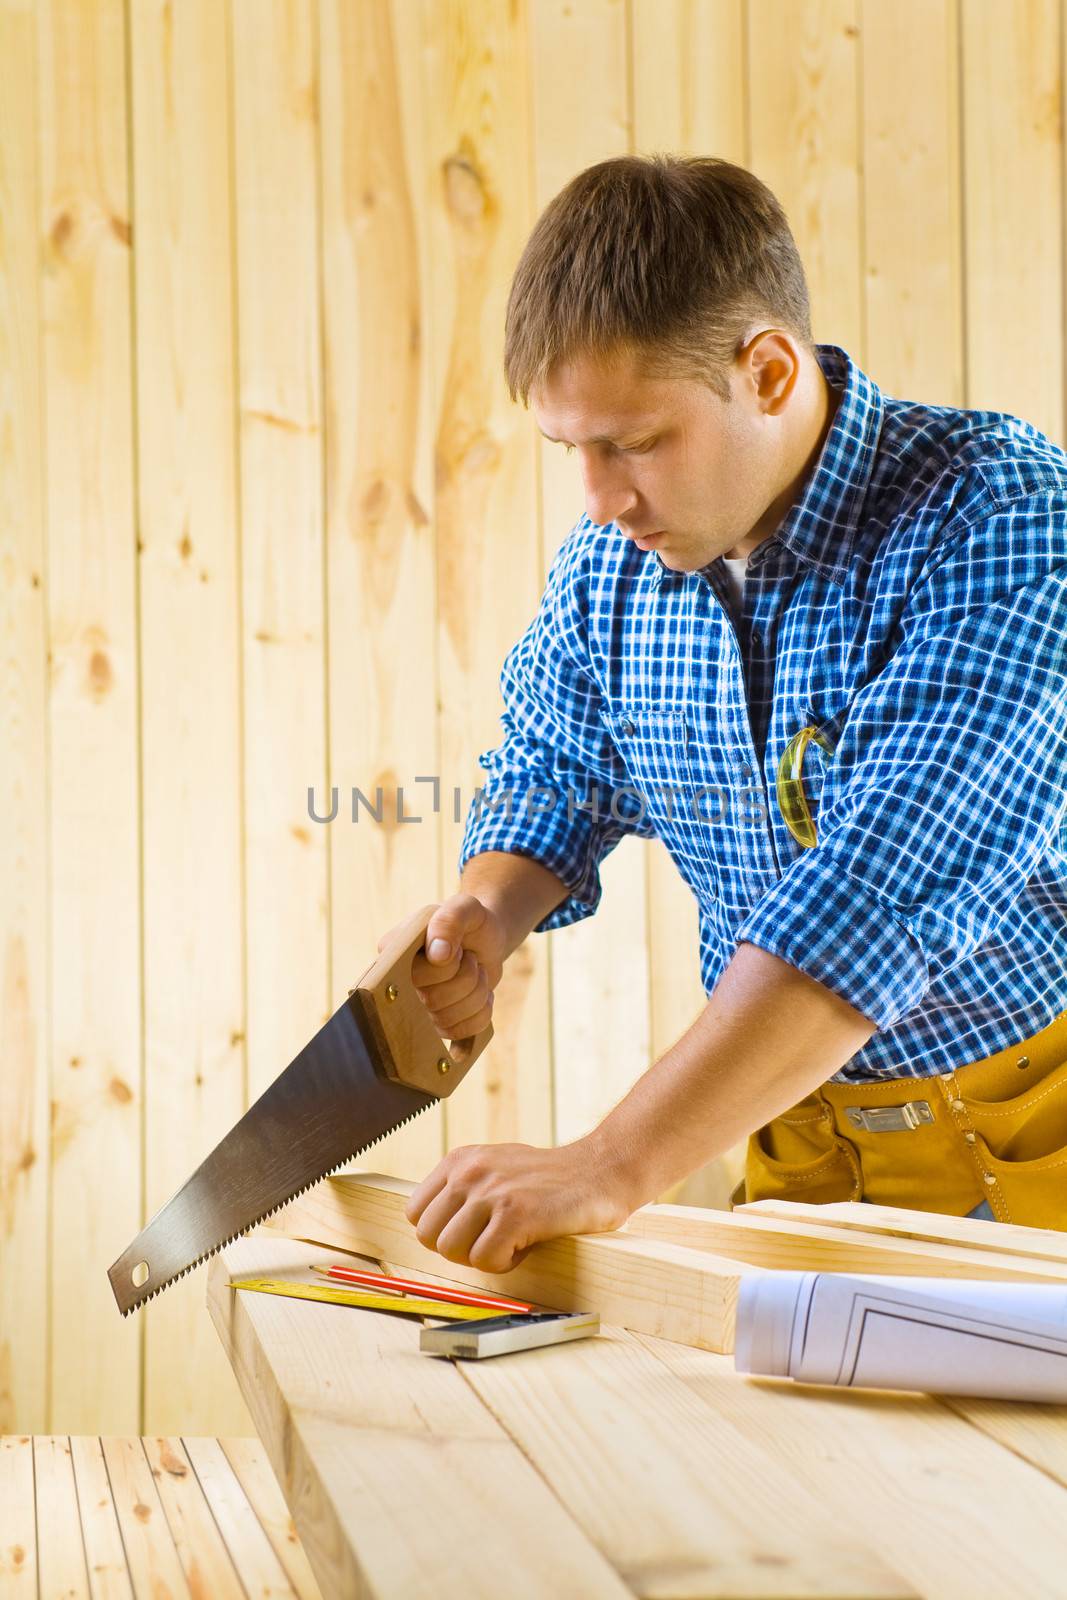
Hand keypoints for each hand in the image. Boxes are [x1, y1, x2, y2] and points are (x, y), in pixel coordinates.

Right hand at [377, 893, 506, 1040]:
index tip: (457, 949)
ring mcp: (418, 1005)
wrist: (487, 938)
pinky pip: (461, 1033)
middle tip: (469, 957)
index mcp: (394, 951)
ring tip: (474, 971)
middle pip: (433, 1001)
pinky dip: (481, 1011)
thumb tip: (437, 955)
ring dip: (476, 993)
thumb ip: (449, 921)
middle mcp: (399, 982)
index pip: (417, 975)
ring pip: (448, 1021)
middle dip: (467, 977)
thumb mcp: (465, 907)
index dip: (447, 966)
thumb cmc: (470, 921)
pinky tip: (480, 992)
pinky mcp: (438, 1023)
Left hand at [404, 1138, 635, 1273]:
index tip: (473, 1231)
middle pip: (428, 1236)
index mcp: (460, 1160)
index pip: (416, 1213)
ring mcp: (492, 1191)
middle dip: (459, 1249)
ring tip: (512, 1241)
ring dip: (483, 1256)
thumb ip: (462, 1188)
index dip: (443, 1232)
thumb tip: (429, 1227)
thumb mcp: (495, 1167)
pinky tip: (527, 1245)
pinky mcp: (517, 1213)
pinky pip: (485, 1260)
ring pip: (451, 1251)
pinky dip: (507, 1263)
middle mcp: (470, 1171)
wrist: (600, 1171)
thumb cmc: (549, 1179)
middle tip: (493, 1240)